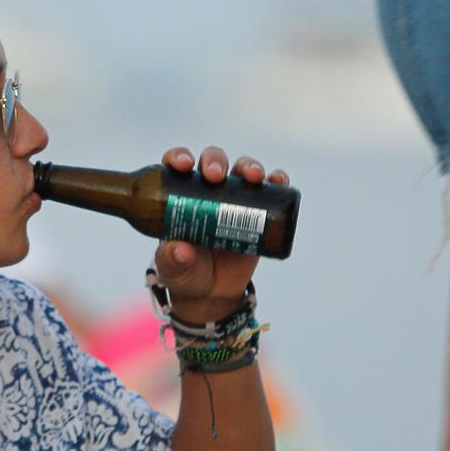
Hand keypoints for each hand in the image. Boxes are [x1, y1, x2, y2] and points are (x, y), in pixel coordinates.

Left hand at [151, 146, 287, 322]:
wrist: (212, 293)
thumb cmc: (185, 273)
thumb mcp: (173, 269)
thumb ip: (171, 261)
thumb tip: (181, 249)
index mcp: (179, 195)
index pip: (177, 166)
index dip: (180, 157)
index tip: (183, 165)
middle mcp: (207, 191)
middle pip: (213, 162)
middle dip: (215, 161)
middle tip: (215, 175)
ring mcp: (234, 199)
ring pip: (242, 170)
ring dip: (248, 165)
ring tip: (253, 176)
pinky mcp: (258, 213)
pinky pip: (270, 189)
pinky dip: (276, 180)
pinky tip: (278, 180)